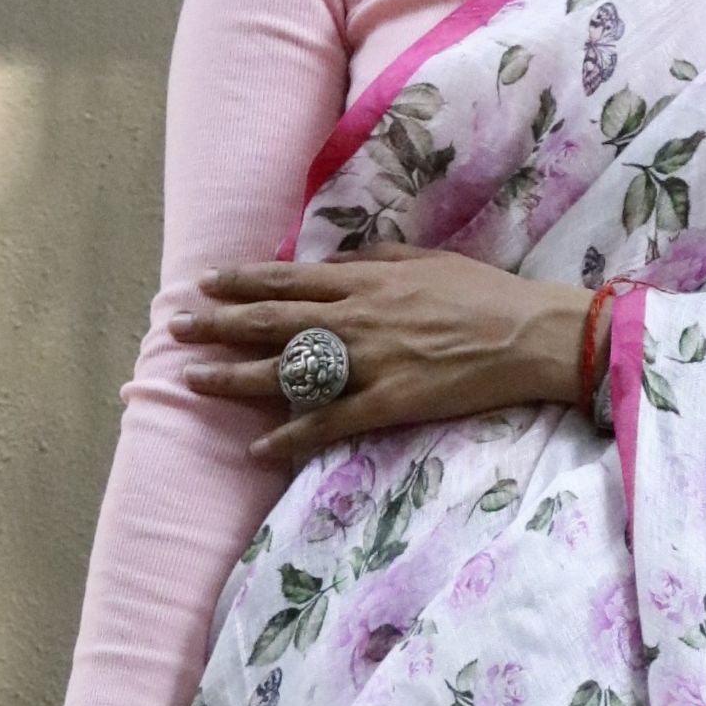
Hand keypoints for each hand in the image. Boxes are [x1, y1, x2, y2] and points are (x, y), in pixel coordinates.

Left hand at [171, 245, 587, 469]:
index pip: (287, 280)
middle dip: (218, 325)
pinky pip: (329, 422)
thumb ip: (374, 260)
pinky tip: (258, 446)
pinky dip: (290, 435)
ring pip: (288, 370)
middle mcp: (356, 318)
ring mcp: (370, 361)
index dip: (241, 282)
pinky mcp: (389, 401)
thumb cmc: (483, 294)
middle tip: (175, 329)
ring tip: (194, 381)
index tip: (204, 284)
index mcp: (365, 281)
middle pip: (271, 321)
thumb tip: (333, 263)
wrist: (529, 333)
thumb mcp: (425, 260)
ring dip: (235, 377)